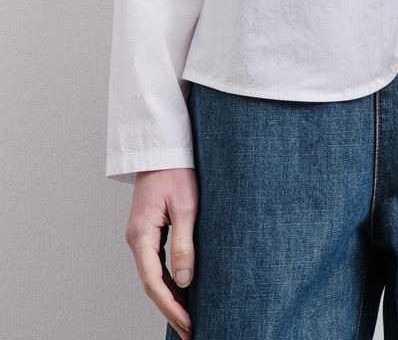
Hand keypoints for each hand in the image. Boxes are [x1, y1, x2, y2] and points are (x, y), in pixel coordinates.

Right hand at [125, 167, 197, 338]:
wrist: (162, 147)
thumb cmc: (176, 172)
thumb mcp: (186, 207)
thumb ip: (184, 244)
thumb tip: (184, 281)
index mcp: (141, 235)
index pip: (154, 282)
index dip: (170, 306)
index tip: (188, 323)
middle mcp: (136, 239)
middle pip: (151, 283)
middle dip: (169, 308)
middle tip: (189, 330)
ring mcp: (140, 235)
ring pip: (152, 275)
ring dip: (169, 296)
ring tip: (188, 317)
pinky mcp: (148, 230)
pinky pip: (155, 262)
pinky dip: (167, 280)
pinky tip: (181, 290)